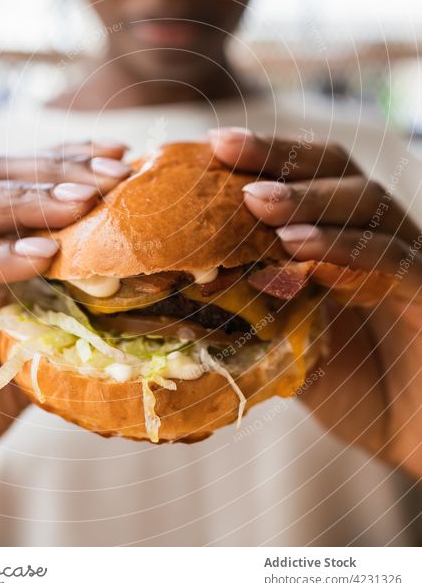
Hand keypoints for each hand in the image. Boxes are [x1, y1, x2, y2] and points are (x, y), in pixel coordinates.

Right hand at [0, 141, 130, 496]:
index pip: (15, 182)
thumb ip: (60, 328)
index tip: (120, 155)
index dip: (64, 160)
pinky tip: (42, 255)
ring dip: (26, 199)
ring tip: (82, 201)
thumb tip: (129, 307)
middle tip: (114, 171)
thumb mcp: (25, 363)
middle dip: (55, 167)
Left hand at [210, 127, 421, 479]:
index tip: (211, 143)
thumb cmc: (356, 390)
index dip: (261, 154)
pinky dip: (345, 248)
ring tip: (256, 202)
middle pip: (336, 169)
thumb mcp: (291, 346)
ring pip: (367, 203)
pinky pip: (393, 258)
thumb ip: (255, 317)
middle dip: (278, 155)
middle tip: (226, 149)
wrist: (420, 439)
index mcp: (343, 236)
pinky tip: (300, 250)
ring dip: (308, 198)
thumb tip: (183, 297)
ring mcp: (409, 259)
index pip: (305, 175)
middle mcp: (378, 235)